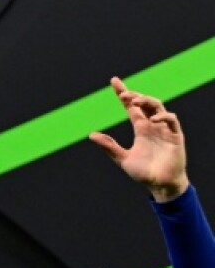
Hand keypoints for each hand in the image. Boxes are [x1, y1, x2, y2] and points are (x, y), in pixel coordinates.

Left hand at [89, 76, 188, 201]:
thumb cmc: (143, 173)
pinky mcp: (175, 136)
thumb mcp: (122, 158)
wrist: (160, 185)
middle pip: (145, 103)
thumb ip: (109, 147)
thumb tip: (91, 135)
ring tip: (136, 102)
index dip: (123, 93)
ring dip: (148, 101)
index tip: (114, 81)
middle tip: (123, 95)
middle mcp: (152, 126)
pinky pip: (172, 120)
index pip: (131, 107)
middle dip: (135, 96)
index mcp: (141, 129)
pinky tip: (153, 119)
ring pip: (158, 107)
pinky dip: (163, 116)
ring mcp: (164, 130)